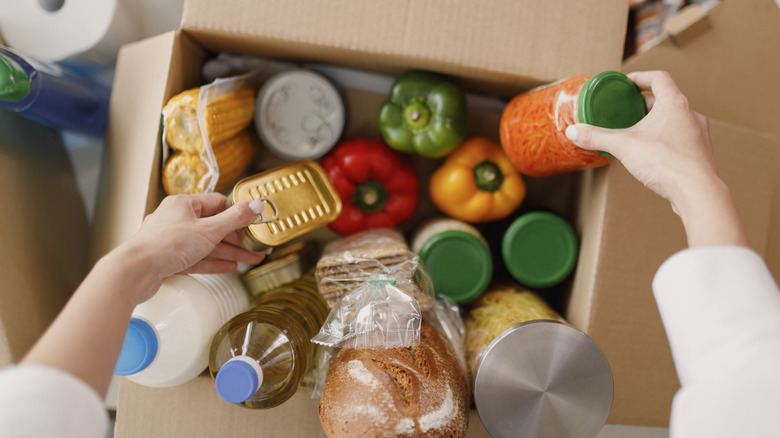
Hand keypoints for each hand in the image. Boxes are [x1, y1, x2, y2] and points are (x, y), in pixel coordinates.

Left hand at [117, 193, 267, 301]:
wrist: (135, 271)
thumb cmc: (165, 245)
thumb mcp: (208, 230)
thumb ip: (234, 219)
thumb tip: (255, 205)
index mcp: (184, 205)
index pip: (217, 203)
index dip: (238, 213)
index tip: (253, 221)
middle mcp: (177, 219)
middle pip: (214, 226)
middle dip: (238, 238)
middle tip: (256, 245)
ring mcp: (172, 240)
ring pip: (207, 244)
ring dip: (230, 252)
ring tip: (250, 259)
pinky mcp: (169, 259)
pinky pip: (197, 258)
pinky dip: (214, 262)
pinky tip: (229, 266)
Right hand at [565, 71, 717, 209]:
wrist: (696, 191)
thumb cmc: (665, 162)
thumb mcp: (623, 146)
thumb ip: (597, 137)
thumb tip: (573, 132)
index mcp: (674, 104)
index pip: (659, 78)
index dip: (641, 77)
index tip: (627, 83)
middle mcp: (691, 115)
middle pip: (667, 99)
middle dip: (646, 103)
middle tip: (628, 109)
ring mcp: (699, 135)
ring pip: (677, 120)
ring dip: (659, 121)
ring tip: (640, 132)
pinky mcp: (701, 153)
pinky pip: (683, 139)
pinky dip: (668, 139)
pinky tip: (655, 153)